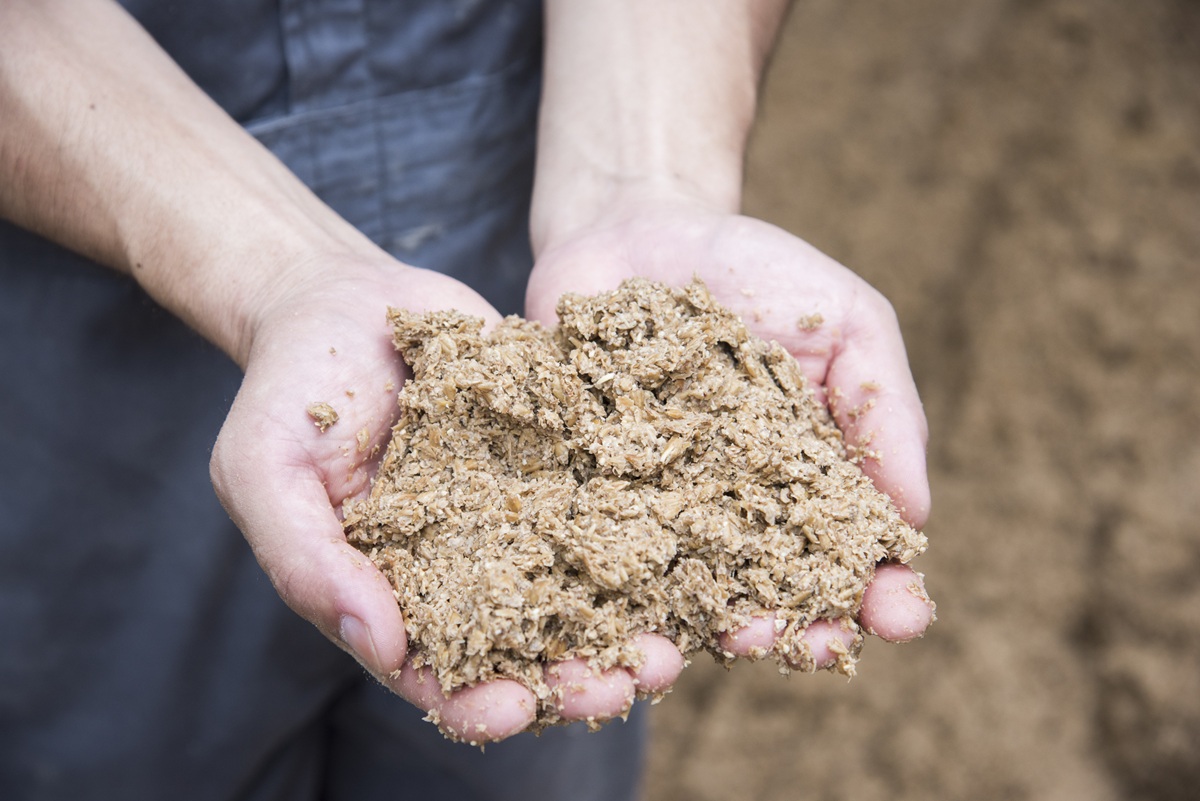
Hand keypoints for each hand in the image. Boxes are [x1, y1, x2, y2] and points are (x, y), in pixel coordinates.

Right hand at [209, 256, 682, 740]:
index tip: (515, 708)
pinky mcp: (564, 461)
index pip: (439, 674)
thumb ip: (308, 560)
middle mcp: (470, 569)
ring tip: (680, 635)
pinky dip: (650, 525)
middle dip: (581, 674)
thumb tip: (379, 646)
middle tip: (631, 681)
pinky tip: (693, 537)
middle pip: (531, 646)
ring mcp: (522, 517)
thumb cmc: (289, 390)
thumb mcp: (266, 472)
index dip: (476, 703)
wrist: (345, 300)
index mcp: (395, 595)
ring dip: (634, 617)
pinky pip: (611, 499)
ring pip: (587, 585)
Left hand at [526, 196, 934, 676]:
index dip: (880, 594)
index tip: (899, 615)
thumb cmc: (757, 271)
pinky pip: (593, 546)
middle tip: (801, 642)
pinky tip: (624, 610)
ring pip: (683, 589)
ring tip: (733, 635)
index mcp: (805, 483)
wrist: (636, 224)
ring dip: (708, 625)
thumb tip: (914, 513)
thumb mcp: (845, 321)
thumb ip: (881, 407)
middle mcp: (731, 512)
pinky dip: (608, 585)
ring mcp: (653, 507)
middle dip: (793, 627)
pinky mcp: (583, 489)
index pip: (851, 557)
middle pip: (769, 592)